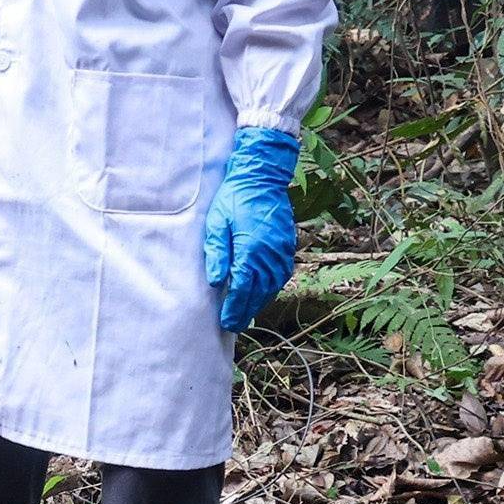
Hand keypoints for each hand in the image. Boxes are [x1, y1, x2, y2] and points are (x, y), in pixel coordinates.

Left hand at [204, 127, 302, 331]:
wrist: (261, 177)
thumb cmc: (234, 198)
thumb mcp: (216, 223)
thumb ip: (217, 253)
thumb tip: (215, 282)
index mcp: (251, 249)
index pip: (242, 288)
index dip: (234, 308)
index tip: (225, 322)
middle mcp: (270, 254)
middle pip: (258, 292)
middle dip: (245, 311)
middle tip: (233, 325)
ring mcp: (282, 251)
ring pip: (272, 286)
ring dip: (259, 301)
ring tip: (245, 314)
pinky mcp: (287, 246)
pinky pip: (280, 275)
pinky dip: (270, 288)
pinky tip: (261, 293)